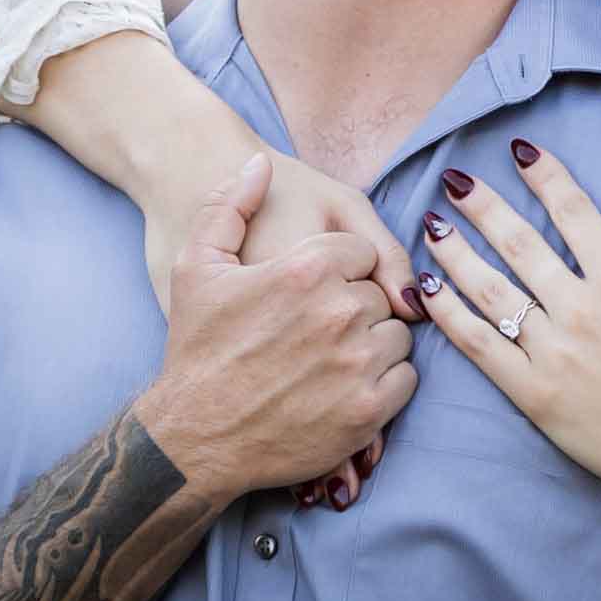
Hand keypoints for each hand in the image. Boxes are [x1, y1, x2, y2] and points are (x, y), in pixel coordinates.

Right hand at [132, 154, 417, 508]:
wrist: (195, 436)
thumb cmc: (197, 349)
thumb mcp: (196, 266)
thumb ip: (228, 205)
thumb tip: (258, 164)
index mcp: (305, 269)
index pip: (361, 253)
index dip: (340, 271)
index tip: (314, 292)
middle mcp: (338, 312)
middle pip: (380, 294)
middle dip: (356, 307)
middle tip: (319, 329)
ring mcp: (356, 364)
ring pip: (398, 335)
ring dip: (375, 343)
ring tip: (334, 357)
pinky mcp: (367, 411)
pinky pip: (405, 379)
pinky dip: (385, 382)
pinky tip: (349, 385)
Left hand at [416, 141, 600, 515]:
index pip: (573, 212)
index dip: (544, 175)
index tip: (519, 150)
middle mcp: (582, 309)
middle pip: (520, 242)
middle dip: (482, 205)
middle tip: (453, 178)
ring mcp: (554, 353)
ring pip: (491, 290)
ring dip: (455, 252)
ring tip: (430, 224)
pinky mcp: (535, 395)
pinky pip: (480, 346)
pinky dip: (450, 314)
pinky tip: (428, 289)